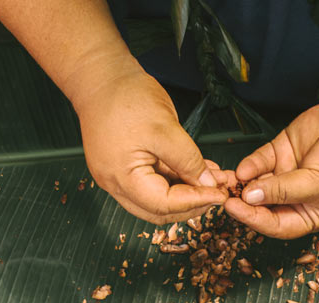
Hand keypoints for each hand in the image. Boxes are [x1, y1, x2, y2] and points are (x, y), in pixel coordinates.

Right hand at [73, 70, 227, 223]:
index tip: (219, 195)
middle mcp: (114, 184)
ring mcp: (116, 176)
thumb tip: (209, 184)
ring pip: (157, 198)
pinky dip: (175, 179)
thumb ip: (188, 160)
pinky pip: (152, 182)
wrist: (100, 75)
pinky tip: (197, 170)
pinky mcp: (123, 167)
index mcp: (120, 177)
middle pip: (158, 210)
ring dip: (186, 192)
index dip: (195, 202)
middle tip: (218, 192)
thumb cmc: (125, 96)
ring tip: (214, 179)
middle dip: (191, 205)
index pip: (163, 204)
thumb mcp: (165, 127)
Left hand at [223, 97, 318, 238]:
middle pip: (261, 206)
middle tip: (222, 197)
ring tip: (225, 183)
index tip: (234, 210)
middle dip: (242, 203)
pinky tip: (243, 169)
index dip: (253, 220)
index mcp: (310, 215)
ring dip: (240, 185)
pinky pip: (260, 161)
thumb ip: (283, 190)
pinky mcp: (282, 151)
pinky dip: (250, 165)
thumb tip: (250, 197)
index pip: (275, 225)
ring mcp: (287, 174)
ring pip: (255, 184)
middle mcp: (295, 198)